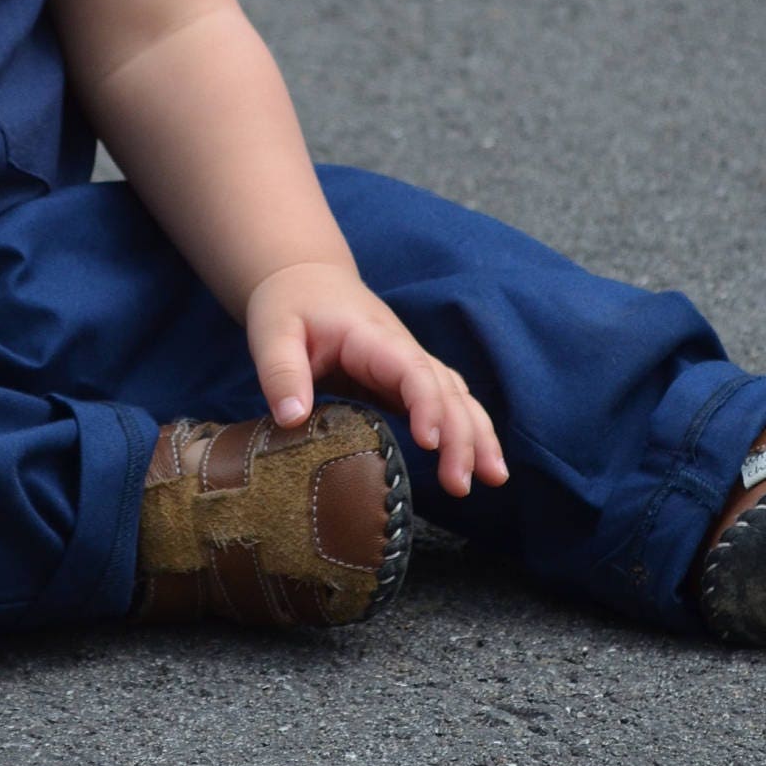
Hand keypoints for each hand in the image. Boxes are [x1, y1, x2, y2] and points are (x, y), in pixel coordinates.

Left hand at [246, 262, 509, 498]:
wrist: (306, 282)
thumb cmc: (289, 306)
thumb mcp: (272, 334)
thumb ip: (281, 373)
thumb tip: (292, 419)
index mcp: (374, 339)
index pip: (414, 371)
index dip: (427, 405)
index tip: (429, 443)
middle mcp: (403, 352)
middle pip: (447, 390)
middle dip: (462, 436)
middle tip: (460, 484)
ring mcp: (410, 367)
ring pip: (458, 398)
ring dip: (478, 436)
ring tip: (493, 479)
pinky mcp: (406, 383)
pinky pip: (447, 405)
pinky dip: (468, 432)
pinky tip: (480, 464)